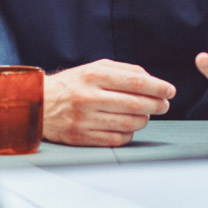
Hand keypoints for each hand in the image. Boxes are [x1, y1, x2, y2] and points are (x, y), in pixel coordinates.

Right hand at [43, 59, 175, 146]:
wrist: (37, 104)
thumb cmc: (72, 85)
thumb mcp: (95, 68)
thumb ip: (124, 71)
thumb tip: (152, 81)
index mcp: (94, 76)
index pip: (136, 83)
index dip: (158, 88)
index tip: (170, 91)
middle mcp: (89, 97)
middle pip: (136, 104)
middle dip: (157, 105)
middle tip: (164, 105)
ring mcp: (85, 119)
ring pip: (130, 124)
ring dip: (144, 120)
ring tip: (145, 115)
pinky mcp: (82, 137)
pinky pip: (117, 139)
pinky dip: (129, 133)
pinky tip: (128, 126)